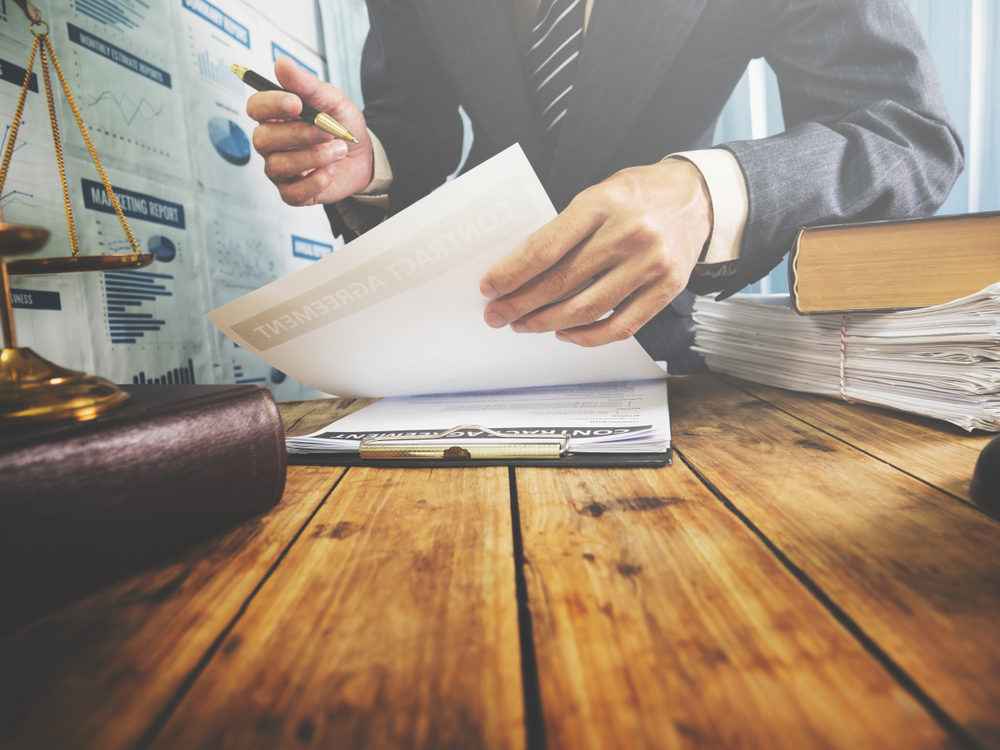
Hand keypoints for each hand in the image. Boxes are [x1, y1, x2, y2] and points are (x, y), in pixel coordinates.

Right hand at [246, 56, 372, 205]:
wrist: (364, 156)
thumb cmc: (341, 125)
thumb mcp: (331, 100)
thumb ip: (307, 85)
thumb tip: (282, 63)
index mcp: (275, 116)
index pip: (256, 107)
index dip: (271, 105)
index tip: (296, 103)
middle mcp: (271, 142)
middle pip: (263, 139)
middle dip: (299, 134)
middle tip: (329, 130)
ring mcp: (279, 169)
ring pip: (279, 166)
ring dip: (313, 157)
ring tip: (339, 150)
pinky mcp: (292, 192)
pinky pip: (292, 193)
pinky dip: (314, 183)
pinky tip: (330, 173)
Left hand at [480, 158, 711, 345]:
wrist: (697, 196)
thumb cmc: (638, 195)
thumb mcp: (598, 195)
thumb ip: (566, 229)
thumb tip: (520, 272)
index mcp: (603, 203)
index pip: (546, 248)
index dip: (512, 273)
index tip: (490, 289)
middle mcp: (629, 233)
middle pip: (561, 282)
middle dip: (521, 304)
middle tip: (497, 315)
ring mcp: (651, 264)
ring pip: (586, 309)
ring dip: (547, 323)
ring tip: (525, 325)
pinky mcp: (667, 289)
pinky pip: (620, 327)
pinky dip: (587, 337)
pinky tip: (564, 333)